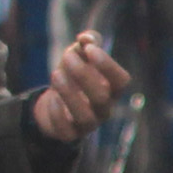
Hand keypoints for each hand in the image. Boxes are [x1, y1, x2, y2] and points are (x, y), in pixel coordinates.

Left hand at [29, 29, 128, 143]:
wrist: (55, 104)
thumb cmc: (73, 77)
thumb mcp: (79, 56)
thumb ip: (86, 44)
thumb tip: (86, 38)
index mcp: (111, 89)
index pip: (121, 81)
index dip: (107, 65)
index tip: (89, 48)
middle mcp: (104, 108)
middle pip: (102, 96)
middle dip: (83, 74)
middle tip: (67, 56)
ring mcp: (88, 123)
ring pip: (85, 116)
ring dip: (69, 93)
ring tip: (55, 74)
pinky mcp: (69, 134)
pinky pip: (66, 130)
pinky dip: (57, 114)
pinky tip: (51, 97)